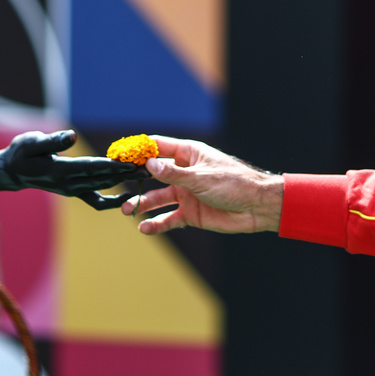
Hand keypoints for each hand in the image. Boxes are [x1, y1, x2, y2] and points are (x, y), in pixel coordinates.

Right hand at [0, 130, 143, 197]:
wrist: (12, 171)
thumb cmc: (20, 152)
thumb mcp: (32, 142)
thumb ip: (53, 141)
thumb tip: (72, 136)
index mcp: (61, 170)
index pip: (93, 167)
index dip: (113, 166)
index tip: (132, 163)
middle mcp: (69, 184)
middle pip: (103, 178)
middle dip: (126, 173)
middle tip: (149, 167)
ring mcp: (72, 190)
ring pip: (103, 187)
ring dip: (123, 181)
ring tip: (145, 174)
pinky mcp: (73, 191)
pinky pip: (96, 200)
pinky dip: (112, 200)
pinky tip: (127, 195)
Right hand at [120, 136, 283, 234]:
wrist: (257, 207)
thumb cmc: (235, 183)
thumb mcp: (201, 177)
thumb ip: (173, 173)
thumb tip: (148, 164)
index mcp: (188, 154)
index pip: (158, 148)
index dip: (139, 151)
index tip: (120, 156)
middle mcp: (184, 173)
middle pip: (153, 174)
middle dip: (136, 179)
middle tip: (117, 186)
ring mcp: (186, 193)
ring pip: (158, 197)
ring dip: (143, 203)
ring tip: (127, 209)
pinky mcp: (191, 212)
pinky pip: (168, 218)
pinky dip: (156, 223)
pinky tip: (145, 227)